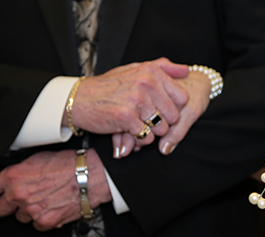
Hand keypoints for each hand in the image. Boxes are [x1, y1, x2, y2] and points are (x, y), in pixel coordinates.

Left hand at [0, 150, 111, 230]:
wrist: (91, 175)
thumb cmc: (68, 164)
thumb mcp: (36, 159)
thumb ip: (17, 172)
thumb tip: (9, 180)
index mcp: (12, 177)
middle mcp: (19, 195)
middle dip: (8, 205)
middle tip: (21, 198)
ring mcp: (32, 211)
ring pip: (20, 218)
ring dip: (28, 211)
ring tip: (44, 199)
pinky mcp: (46, 222)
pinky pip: (37, 225)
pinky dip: (43, 219)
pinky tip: (53, 207)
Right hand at [64, 58, 188, 145]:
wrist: (78, 100)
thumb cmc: (108, 87)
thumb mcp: (134, 69)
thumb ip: (162, 68)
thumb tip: (185, 70)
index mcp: (151, 72)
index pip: (182, 98)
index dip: (174, 109)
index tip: (160, 110)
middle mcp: (146, 84)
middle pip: (173, 116)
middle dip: (162, 123)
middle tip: (145, 120)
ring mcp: (137, 100)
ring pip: (161, 129)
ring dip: (150, 133)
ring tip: (136, 126)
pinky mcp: (127, 117)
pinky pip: (146, 137)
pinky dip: (138, 140)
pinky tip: (128, 132)